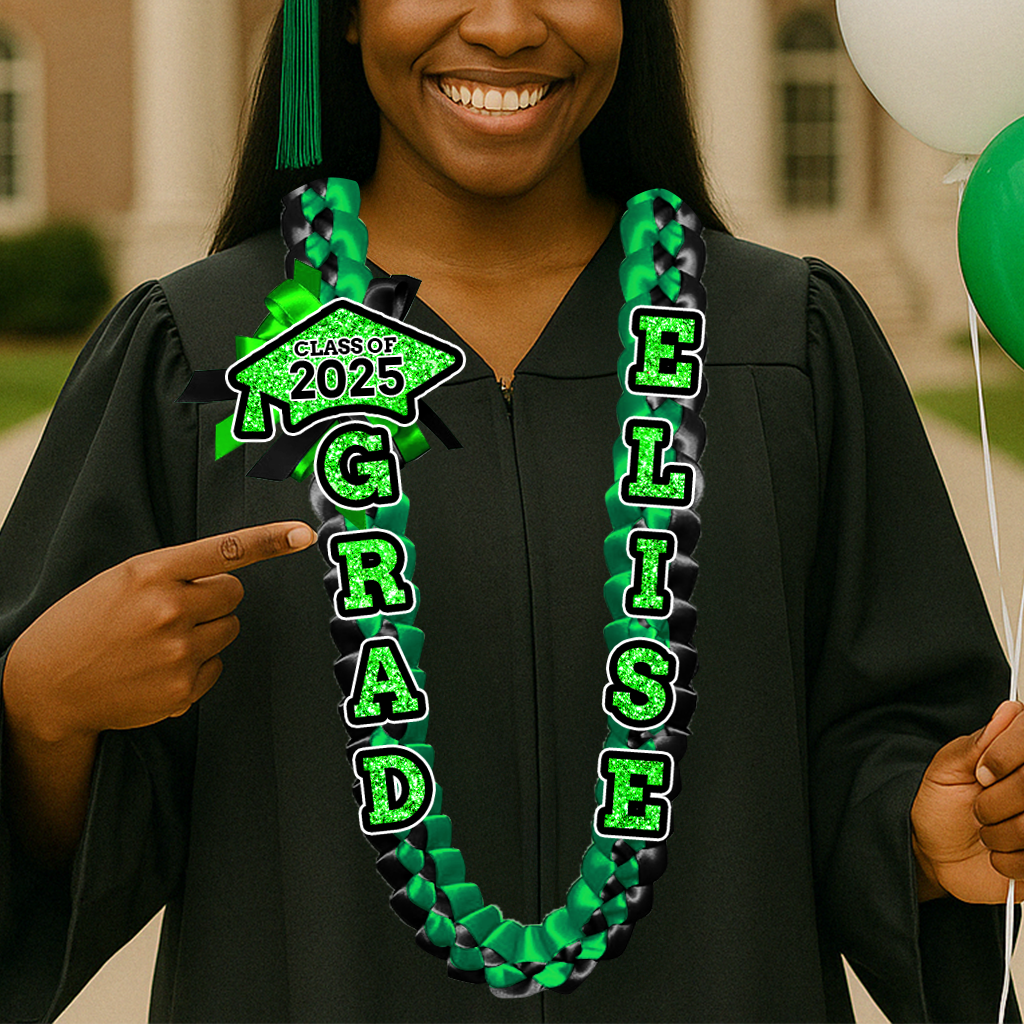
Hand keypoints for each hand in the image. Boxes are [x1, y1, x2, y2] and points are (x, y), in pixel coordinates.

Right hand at [2, 521, 316, 744]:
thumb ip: (174, 573)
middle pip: (235, 595)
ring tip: (160, 641)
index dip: (270, 540)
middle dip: (215, 599)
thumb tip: (233, 579)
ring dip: (207, 632)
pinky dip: (196, 668)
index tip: (305, 534)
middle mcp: (168, 610)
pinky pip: (216, 667)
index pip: (225, 550)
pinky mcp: (182, 691)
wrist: (47, 685)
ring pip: (229, 630)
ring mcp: (177, 653)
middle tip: (176, 610)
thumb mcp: (123, 579)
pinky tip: (157, 669)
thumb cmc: (88, 622)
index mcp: (150, 572)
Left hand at [911, 700, 1023, 902]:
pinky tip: (999, 853)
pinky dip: (1008, 859)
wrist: (941, 856)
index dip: (1003, 756)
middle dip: (993, 801)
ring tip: (987, 830)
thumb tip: (1007, 711)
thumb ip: (975, 744)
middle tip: (978, 808)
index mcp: (1018, 754)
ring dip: (998, 833)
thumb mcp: (946, 770)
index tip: (980, 773)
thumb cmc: (943, 807)